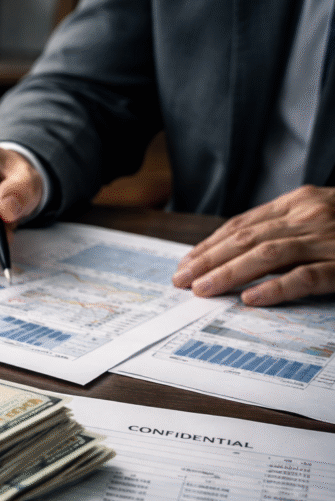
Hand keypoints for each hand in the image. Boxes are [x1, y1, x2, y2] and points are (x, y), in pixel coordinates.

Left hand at [172, 185, 334, 304]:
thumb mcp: (316, 214)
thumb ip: (280, 226)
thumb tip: (234, 250)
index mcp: (297, 203)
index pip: (242, 225)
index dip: (210, 245)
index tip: (186, 262)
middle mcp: (307, 217)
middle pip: (247, 239)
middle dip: (209, 260)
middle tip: (181, 278)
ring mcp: (325, 241)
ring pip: (268, 254)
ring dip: (230, 272)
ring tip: (202, 289)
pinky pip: (306, 276)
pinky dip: (276, 287)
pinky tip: (250, 297)